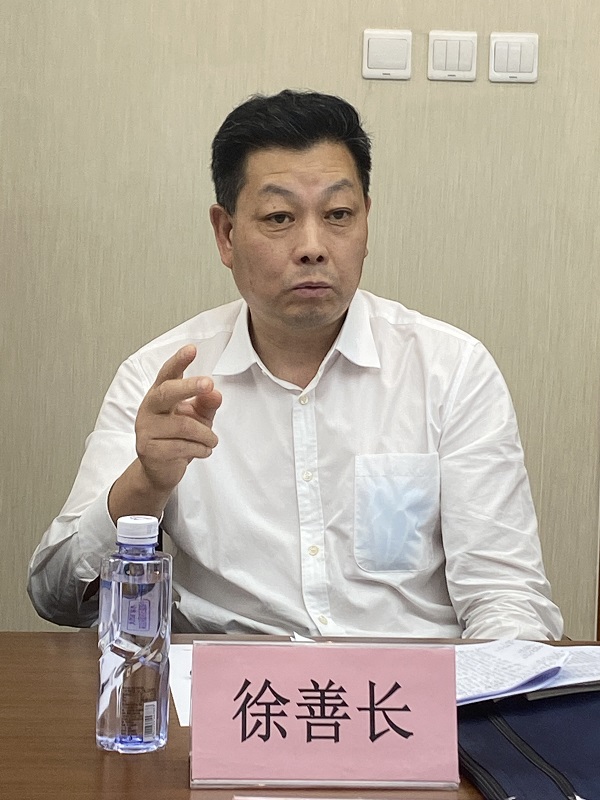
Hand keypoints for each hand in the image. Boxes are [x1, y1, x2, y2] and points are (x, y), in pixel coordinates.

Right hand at [135, 344, 221, 494]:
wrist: (161, 470)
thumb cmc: (178, 437)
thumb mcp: (198, 417)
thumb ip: (206, 404)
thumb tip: (215, 393)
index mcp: (160, 394)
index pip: (168, 373)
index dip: (179, 361)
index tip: (192, 349)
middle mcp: (149, 408)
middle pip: (167, 392)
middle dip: (189, 387)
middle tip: (208, 384)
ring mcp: (146, 429)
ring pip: (183, 426)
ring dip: (206, 434)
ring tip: (212, 440)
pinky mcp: (149, 449)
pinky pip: (182, 446)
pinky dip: (200, 449)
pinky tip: (203, 451)